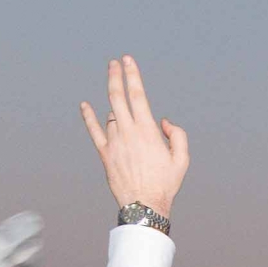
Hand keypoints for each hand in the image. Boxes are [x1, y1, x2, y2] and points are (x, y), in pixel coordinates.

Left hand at [80, 56, 189, 219]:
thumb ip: (177, 135)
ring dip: (118, 111)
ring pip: (112, 116)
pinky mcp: (105, 153)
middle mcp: (128, 132)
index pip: (137, 95)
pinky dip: (89, 116)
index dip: (132, 75)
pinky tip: (85, 105)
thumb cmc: (165, 184)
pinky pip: (94, 130)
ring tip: (129, 122)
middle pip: (117, 96)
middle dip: (116, 76)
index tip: (128, 60)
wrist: (144, 206)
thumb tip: (164, 122)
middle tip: (114, 63)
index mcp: (148, 131)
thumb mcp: (182, 160)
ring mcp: (114, 142)